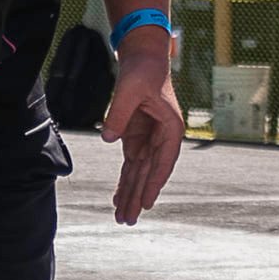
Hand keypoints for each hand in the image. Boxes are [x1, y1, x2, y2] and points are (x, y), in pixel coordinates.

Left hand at [100, 40, 183, 225]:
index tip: (146, 204)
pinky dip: (123, 181)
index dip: (153, 184)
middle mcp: (162, 139)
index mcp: (171, 129)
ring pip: (138, 173)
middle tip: (126, 221)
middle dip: (137, 198)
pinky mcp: (135, 138)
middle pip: (149, 174)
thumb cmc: (143, 71)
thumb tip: (108, 138)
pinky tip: (118, 198)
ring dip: (129, 194)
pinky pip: (129, 165)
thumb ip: (119, 114)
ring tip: (121, 217)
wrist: (142, 58)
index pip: (162, 163)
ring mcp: (149, 140)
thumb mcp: (130, 90)